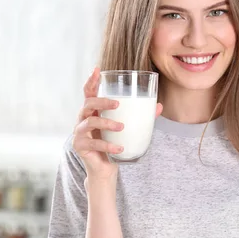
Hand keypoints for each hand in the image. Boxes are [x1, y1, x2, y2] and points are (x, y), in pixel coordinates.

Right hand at [72, 67, 162, 182]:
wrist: (104, 167)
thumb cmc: (113, 142)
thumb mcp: (125, 128)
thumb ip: (140, 116)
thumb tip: (159, 106)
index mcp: (93, 110)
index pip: (88, 92)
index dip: (91, 80)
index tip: (97, 69)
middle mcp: (83, 118)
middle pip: (88, 103)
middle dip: (102, 101)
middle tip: (118, 104)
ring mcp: (79, 132)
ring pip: (89, 121)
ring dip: (107, 123)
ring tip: (122, 127)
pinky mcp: (80, 146)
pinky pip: (94, 143)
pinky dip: (108, 145)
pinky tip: (120, 147)